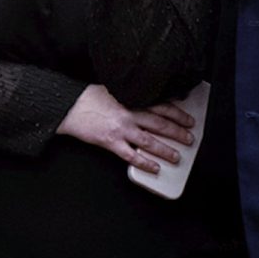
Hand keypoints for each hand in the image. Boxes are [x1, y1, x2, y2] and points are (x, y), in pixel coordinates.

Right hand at [56, 84, 194, 173]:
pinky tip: (154, 168)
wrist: (68, 106)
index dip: (178, 113)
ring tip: (177, 157)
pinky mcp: (111, 142)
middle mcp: (129, 113)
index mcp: (131, 98)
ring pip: (149, 141)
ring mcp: (121, 129)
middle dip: (178, 132)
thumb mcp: (113, 89)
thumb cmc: (88, 97)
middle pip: (160, 124)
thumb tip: (146, 101)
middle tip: (190, 139)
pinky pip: (131, 156)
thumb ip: (130, 96)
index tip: (188, 119)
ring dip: (166, 150)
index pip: (161, 106)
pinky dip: (145, 163)